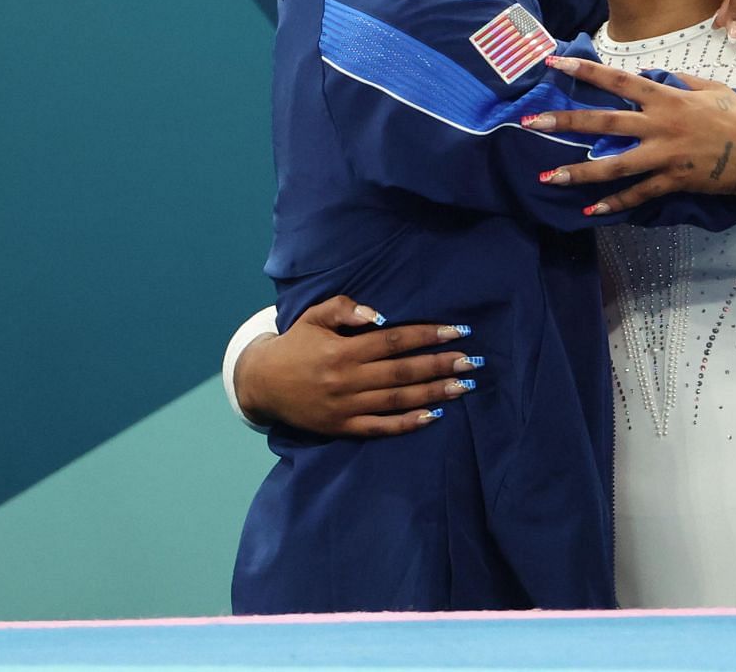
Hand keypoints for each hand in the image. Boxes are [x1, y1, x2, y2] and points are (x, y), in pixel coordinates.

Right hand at [233, 295, 480, 436]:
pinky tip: (434, 415)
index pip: (395, 341)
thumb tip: (378, 315)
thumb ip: (345, 309)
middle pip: (403, 372)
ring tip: (464, 386)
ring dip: (434, 393)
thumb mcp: (314, 316)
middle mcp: (347, 380)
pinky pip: (380, 427)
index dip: (428, 336)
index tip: (458, 331)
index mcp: (342, 350)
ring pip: (398, 400)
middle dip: (441, 365)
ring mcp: (346, 406)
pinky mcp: (343, 427)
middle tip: (473, 362)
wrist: (262, 383)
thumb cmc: (296, 344)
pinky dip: (408, 423)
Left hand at [528, 56, 735, 214]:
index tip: (554, 63)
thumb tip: (650, 74)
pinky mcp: (672, 182)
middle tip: (531, 122)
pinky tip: (590, 210)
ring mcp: (664, 156)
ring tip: (547, 176)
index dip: (585, 71)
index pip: (617, 81)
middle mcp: (659, 125)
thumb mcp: (710, 88)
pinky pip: (638, 194)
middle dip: (565, 121)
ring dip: (578, 171)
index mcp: (666, 98)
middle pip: (604, 123)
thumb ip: (677, 81)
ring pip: (613, 165)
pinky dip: (614, 204)